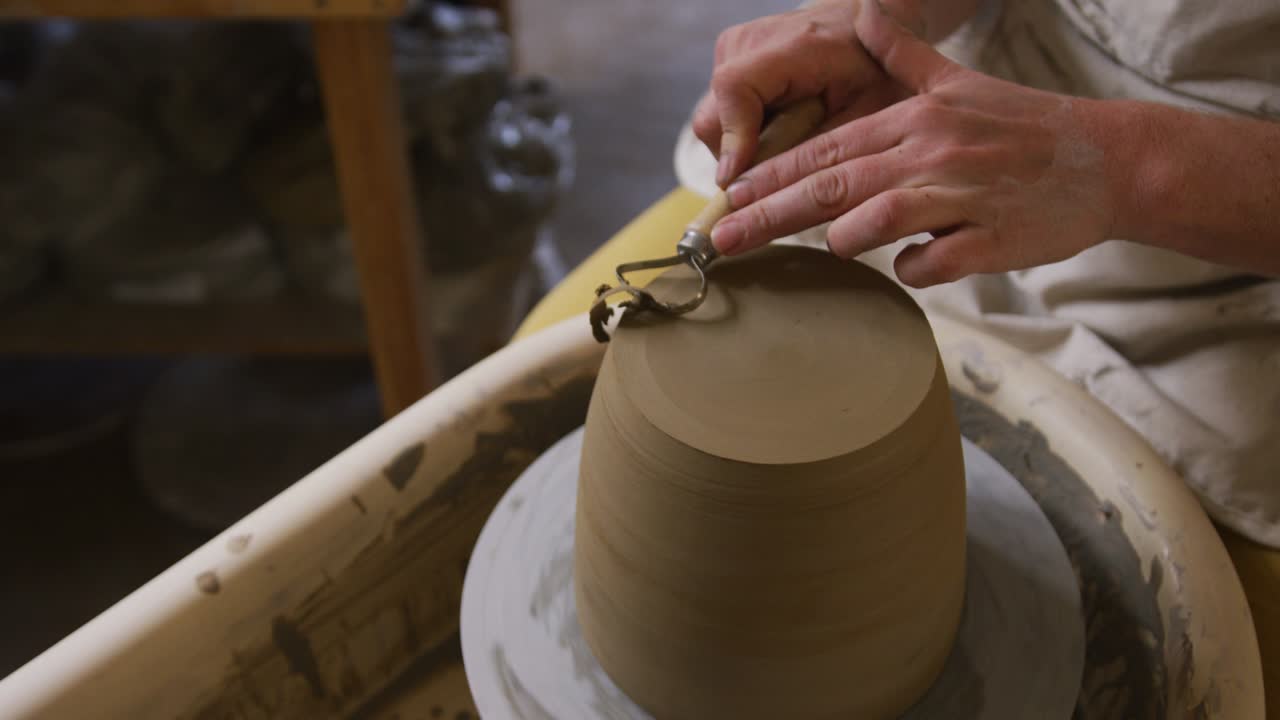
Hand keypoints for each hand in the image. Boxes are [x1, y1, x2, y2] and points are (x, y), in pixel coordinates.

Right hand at [693, 0, 909, 186]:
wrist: (866, 27)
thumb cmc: (875, 70)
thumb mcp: (864, 112)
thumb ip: (818, 147)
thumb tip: (772, 195)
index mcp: (793, 47)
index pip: (735, 89)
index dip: (732, 140)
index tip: (736, 183)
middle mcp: (749, 42)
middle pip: (712, 120)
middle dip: (739, 159)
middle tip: (782, 173)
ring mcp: (732, 50)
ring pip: (712, 123)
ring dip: (743, 148)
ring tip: (789, 145)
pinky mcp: (727, 62)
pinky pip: (719, 115)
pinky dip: (744, 134)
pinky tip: (779, 130)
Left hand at [710, 0, 1116, 287]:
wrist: (1109, 159)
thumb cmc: (1025, 126)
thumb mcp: (960, 81)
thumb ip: (902, 55)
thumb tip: (862, 14)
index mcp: (915, 119)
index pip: (826, 149)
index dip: (772, 177)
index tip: (728, 198)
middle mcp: (931, 152)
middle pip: (832, 187)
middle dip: (768, 216)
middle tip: (720, 240)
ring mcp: (962, 195)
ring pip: (878, 219)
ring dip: (846, 238)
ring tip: (833, 246)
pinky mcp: (993, 239)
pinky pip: (935, 263)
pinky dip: (917, 269)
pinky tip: (919, 263)